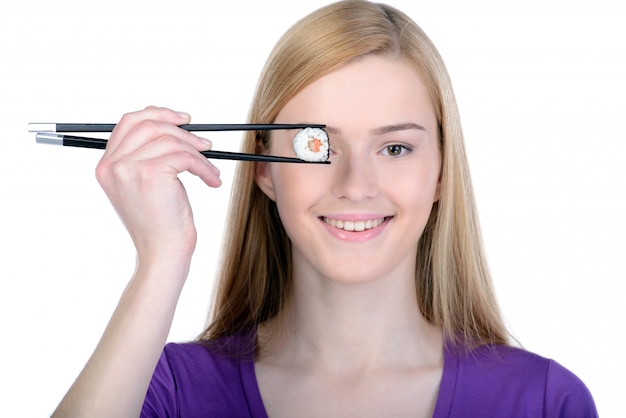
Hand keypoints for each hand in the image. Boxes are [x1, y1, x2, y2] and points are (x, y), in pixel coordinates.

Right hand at [95, 106, 221, 267]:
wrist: (162, 252)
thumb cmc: (159, 223)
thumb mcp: (144, 185)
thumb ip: (146, 156)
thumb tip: (174, 126)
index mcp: (106, 166)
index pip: (129, 123)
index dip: (158, 115)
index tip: (182, 121)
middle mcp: (112, 165)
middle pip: (148, 124)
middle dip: (182, 131)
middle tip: (205, 144)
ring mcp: (128, 168)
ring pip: (170, 140)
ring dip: (198, 153)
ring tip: (210, 169)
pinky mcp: (150, 173)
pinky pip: (185, 156)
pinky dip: (204, 166)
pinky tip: (212, 179)